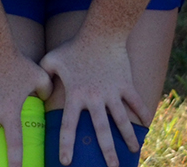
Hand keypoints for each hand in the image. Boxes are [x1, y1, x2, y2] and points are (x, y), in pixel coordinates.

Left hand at [41, 32, 144, 166]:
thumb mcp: (52, 59)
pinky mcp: (126, 84)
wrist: (101, 32)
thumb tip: (40, 92)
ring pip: (122, 120)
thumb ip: (43, 76)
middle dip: (107, 152)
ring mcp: (112, 91)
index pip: (69, 126)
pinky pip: (136, 101)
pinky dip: (142, 112)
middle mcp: (95, 98)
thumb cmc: (74, 46)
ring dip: (128, 137)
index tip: (66, 162)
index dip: (67, 145)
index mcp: (76, 95)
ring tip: (134, 151)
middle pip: (101, 130)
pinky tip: (146, 124)